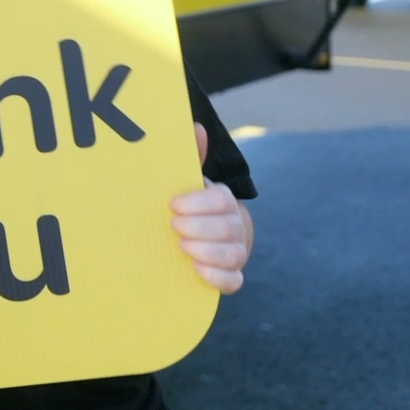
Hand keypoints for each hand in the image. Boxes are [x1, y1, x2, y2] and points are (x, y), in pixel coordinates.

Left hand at [170, 123, 252, 293]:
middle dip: (199, 227)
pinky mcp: (231, 276)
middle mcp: (235, 226)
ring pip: (233, 255)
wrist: (202, 237)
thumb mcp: (188, 182)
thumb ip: (191, 158)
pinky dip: (217, 278)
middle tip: (174, 225)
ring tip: (181, 246)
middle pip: (228, 228)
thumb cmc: (191, 206)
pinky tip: (196, 271)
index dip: (199, 203)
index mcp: (224, 202)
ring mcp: (236, 252)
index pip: (222, 200)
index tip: (173, 204)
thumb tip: (196, 127)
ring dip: (205, 251)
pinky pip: (234, 282)